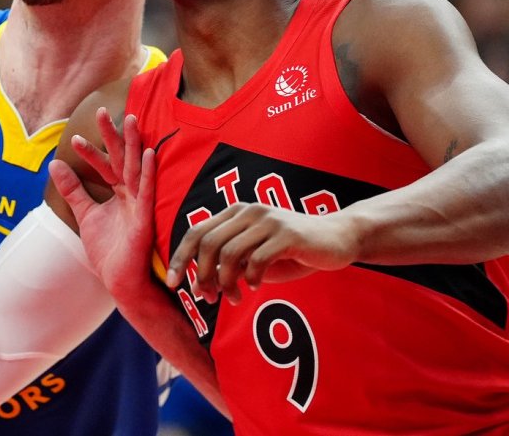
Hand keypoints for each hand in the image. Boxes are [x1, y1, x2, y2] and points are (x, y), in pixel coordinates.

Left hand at [49, 108, 155, 299]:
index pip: (106, 166)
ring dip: (134, 144)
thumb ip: (73, 190)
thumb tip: (54, 164)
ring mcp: (140, 204)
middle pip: (122, 158)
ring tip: (130, 120)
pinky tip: (149, 153)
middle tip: (103, 111)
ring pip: (136, 168)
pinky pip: (148, 191)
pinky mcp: (146, 218)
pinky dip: (148, 173)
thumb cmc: (109, 251)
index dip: (91, 152)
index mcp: (120, 193)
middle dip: (114, 135)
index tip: (75, 138)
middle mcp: (132, 194)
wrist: (121, 281)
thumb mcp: (86, 215)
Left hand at [165, 202, 360, 303]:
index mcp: (235, 213)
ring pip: (229, 253)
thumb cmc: (291, 250)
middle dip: (202, 275)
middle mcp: (248, 211)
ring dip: (226, 281)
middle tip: (208, 298)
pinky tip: (255, 287)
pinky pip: (257, 259)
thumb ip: (227, 266)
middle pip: (208, 243)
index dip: (180, 257)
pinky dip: (250, 278)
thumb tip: (196, 287)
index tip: (172, 284)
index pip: (196, 232)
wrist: (336, 239)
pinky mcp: (287, 233)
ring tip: (233, 298)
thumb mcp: (254, 258)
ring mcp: (268, 220)